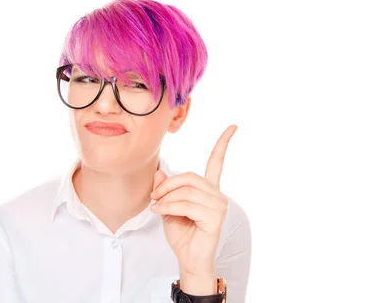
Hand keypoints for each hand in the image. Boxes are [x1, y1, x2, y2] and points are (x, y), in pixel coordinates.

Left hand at [150, 125, 236, 279]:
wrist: (188, 259)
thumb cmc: (182, 234)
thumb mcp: (168, 207)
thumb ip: (166, 189)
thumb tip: (160, 172)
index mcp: (209, 189)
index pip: (217, 162)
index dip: (223, 143)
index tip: (233, 127)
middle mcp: (217, 195)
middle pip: (189, 177)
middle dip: (167, 185)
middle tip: (154, 197)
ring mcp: (219, 206)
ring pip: (186, 192)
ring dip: (166, 199)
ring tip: (156, 208)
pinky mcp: (215, 218)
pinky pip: (187, 205)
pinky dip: (170, 207)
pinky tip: (161, 212)